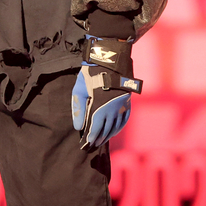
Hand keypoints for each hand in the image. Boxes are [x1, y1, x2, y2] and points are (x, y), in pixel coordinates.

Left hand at [71, 35, 141, 149]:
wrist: (110, 58)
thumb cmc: (91, 73)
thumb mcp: (79, 88)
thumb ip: (78, 108)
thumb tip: (78, 127)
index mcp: (100, 107)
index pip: (95, 129)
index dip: (90, 139)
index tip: (85, 146)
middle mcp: (113, 109)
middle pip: (105, 130)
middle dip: (98, 140)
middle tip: (91, 146)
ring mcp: (122, 106)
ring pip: (115, 127)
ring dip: (108, 136)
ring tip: (101, 141)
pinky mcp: (127, 101)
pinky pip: (124, 120)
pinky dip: (118, 128)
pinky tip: (113, 131)